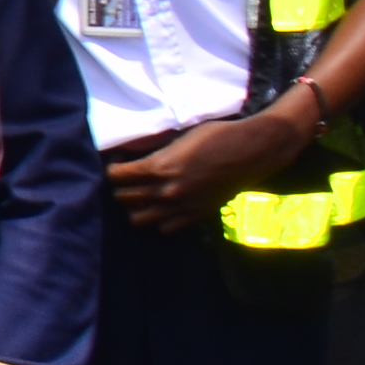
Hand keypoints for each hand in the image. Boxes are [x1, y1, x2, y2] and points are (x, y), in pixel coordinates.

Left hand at [104, 101, 312, 235]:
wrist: (251, 151)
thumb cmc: (216, 136)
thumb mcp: (178, 136)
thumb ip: (152, 148)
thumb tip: (129, 149)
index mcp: (159, 167)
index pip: (117, 177)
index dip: (113, 169)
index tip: (118, 162)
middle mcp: (167, 191)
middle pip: (124, 199)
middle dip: (120, 187)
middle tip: (127, 178)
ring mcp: (181, 207)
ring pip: (139, 219)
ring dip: (136, 207)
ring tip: (142, 195)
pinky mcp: (196, 216)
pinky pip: (165, 228)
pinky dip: (159, 220)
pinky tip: (163, 206)